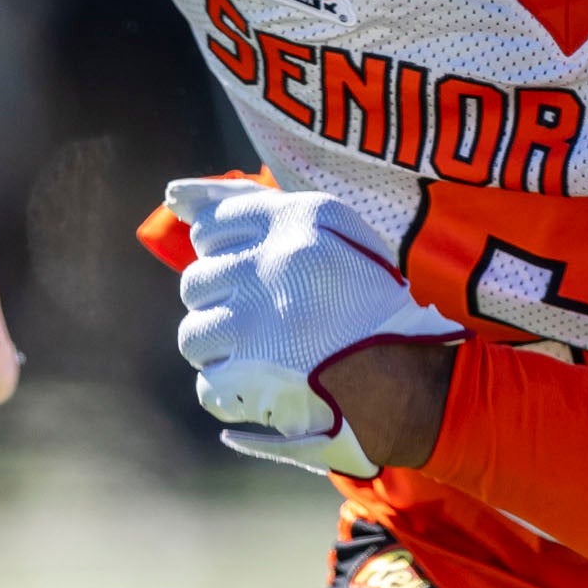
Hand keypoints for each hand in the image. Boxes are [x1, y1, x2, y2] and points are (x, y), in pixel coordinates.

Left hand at [167, 179, 463, 475]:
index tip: (245, 274)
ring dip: (224, 350)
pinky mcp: (249, 374)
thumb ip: (265, 206)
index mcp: (296, 221)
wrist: (411, 378)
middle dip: (222, 305)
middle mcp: (270, 263)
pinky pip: (208, 382)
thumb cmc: (374, 304)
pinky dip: (233, 393)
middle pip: (196, 280)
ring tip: (265, 357)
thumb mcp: (340, 232)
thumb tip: (176, 194)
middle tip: (264, 321)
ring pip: (194, 333)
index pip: (214, 223)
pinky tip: (268, 387)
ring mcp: (255, 320)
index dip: (223, 253)